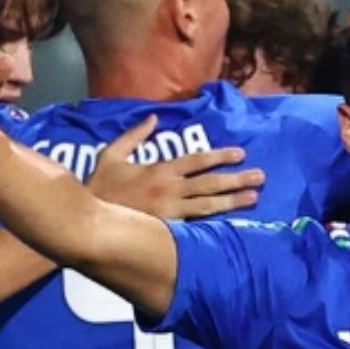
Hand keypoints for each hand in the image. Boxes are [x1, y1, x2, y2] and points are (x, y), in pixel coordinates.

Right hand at [85, 116, 266, 220]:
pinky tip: (233, 223)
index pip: (197, 160)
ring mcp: (171, 211)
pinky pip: (197, 226)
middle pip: (210, 182)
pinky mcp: (169, 231)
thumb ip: (133, 135)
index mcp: (159, 169)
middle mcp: (170, 189)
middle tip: (260, 176)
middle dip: (237, 178)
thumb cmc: (99, 187)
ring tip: (254, 197)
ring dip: (234, 200)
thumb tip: (153, 117)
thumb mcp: (111, 154)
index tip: (240, 153)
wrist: (89, 220)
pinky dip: (215, 223)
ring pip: (209, 205)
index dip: (220, 156)